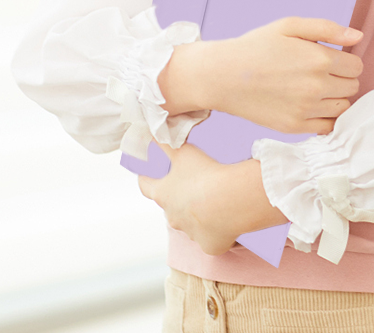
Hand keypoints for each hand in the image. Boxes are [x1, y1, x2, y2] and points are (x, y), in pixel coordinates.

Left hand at [137, 142, 287, 255]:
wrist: (229, 203)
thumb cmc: (204, 176)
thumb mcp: (183, 153)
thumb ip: (164, 142)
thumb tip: (148, 129)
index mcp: (164, 195)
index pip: (146, 187)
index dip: (145, 180)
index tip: (144, 176)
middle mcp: (173, 217)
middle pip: (171, 209)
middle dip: (178, 201)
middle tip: (193, 189)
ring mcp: (191, 234)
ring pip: (192, 226)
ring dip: (199, 217)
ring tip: (217, 205)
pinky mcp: (210, 245)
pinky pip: (212, 241)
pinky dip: (218, 234)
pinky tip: (229, 225)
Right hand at [158, 17, 363, 133]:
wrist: (222, 75)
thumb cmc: (255, 47)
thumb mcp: (289, 26)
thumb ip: (327, 28)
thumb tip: (357, 36)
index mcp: (319, 59)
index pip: (356, 66)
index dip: (345, 62)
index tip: (331, 61)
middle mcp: (317, 86)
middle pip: (353, 87)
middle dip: (342, 79)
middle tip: (320, 74)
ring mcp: (307, 109)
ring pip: (344, 108)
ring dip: (336, 99)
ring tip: (315, 90)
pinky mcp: (295, 126)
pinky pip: (328, 127)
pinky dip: (325, 118)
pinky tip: (312, 107)